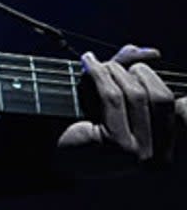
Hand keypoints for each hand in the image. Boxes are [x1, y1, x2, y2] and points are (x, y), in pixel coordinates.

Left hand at [55, 44, 184, 175]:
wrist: (39, 144)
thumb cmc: (74, 119)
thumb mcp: (110, 96)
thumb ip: (131, 73)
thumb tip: (152, 52)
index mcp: (163, 151)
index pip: (183, 110)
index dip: (169, 85)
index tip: (142, 70)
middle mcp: (157, 159)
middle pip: (161, 97)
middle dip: (136, 72)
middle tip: (111, 66)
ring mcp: (139, 155)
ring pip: (136, 93)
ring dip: (112, 71)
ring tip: (93, 65)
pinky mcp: (118, 146)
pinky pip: (113, 96)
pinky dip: (99, 73)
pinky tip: (86, 62)